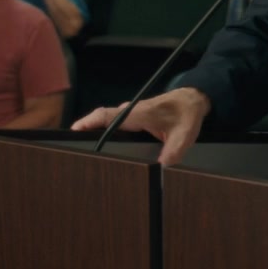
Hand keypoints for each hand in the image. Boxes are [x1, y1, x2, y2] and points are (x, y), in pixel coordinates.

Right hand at [72, 87, 210, 165]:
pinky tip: (105, 148)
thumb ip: (173, 152)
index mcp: (139, 113)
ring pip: (108, 123)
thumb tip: (161, 169)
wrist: (194, 99)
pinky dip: (107, 132)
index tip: (73, 131)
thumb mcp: (185, 134)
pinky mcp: (134, 118)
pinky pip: (116, 124)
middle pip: (102, 121)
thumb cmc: (187, 112)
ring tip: (84, 152)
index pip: (107, 115)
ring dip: (96, 133)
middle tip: (73, 150)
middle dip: (86, 132)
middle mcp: (131, 112)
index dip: (88, 123)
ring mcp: (132, 114)